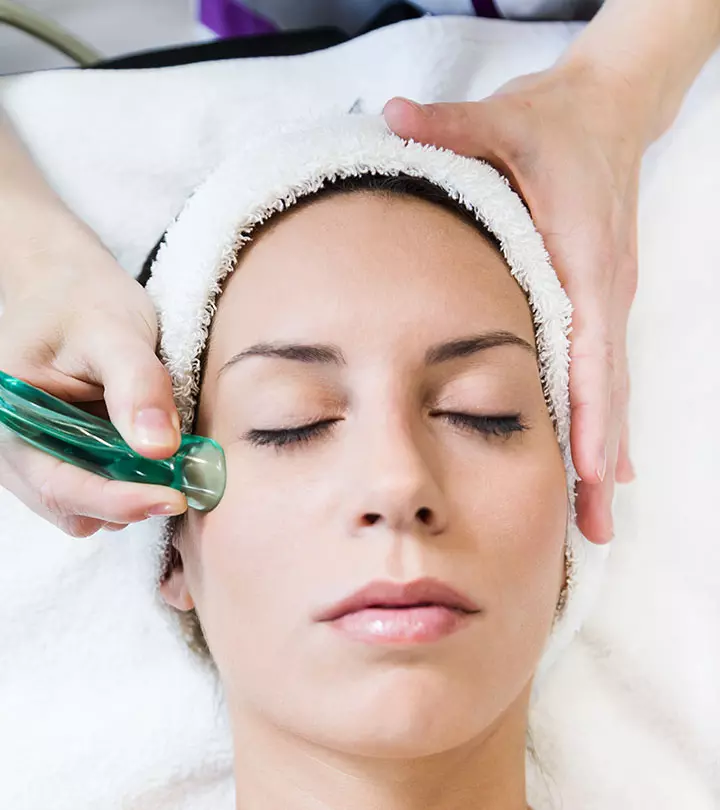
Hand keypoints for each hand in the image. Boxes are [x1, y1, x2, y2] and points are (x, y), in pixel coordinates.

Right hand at [0, 229, 186, 536]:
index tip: (175, 498)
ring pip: (86, 507)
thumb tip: (160, 449)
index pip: (62, 487)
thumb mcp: (115, 332)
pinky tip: (151, 452)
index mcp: (11, 421)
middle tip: (183, 479)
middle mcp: (14, 450)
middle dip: (129, 501)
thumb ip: (137, 387)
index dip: (121, 501)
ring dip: (129, 493)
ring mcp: (36, 457)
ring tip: (167, 459)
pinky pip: (94, 489)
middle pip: (74, 508)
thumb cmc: (82, 299)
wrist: (62, 282)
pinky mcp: (61, 455)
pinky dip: (127, 482)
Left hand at [384, 62, 642, 542]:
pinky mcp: (600, 300)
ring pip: (611, 390)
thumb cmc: (553, 121)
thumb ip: (451, 127)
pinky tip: (600, 465)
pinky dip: (603, 423)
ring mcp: (608, 298)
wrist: (607, 110)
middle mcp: (604, 286)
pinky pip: (603, 374)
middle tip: (593, 528)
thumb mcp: (502, 119)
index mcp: (582, 254)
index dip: (594, 411)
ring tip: (596, 518)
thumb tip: (393, 118)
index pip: (593, 345)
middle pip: (609, 388)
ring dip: (606, 455)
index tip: (594, 470)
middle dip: (604, 458)